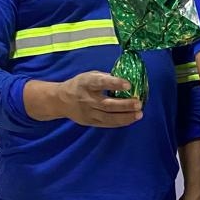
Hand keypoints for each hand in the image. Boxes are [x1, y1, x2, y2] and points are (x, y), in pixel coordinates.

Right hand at [26, 71, 143, 127]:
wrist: (61, 100)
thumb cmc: (80, 85)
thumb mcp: (89, 76)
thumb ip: (104, 78)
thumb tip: (125, 79)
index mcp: (86, 84)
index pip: (101, 83)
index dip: (115, 83)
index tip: (128, 85)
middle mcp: (87, 99)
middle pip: (107, 104)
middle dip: (124, 105)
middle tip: (139, 103)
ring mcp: (89, 113)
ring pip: (108, 117)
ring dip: (125, 116)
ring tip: (139, 114)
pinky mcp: (91, 122)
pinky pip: (107, 123)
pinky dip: (120, 122)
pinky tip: (131, 119)